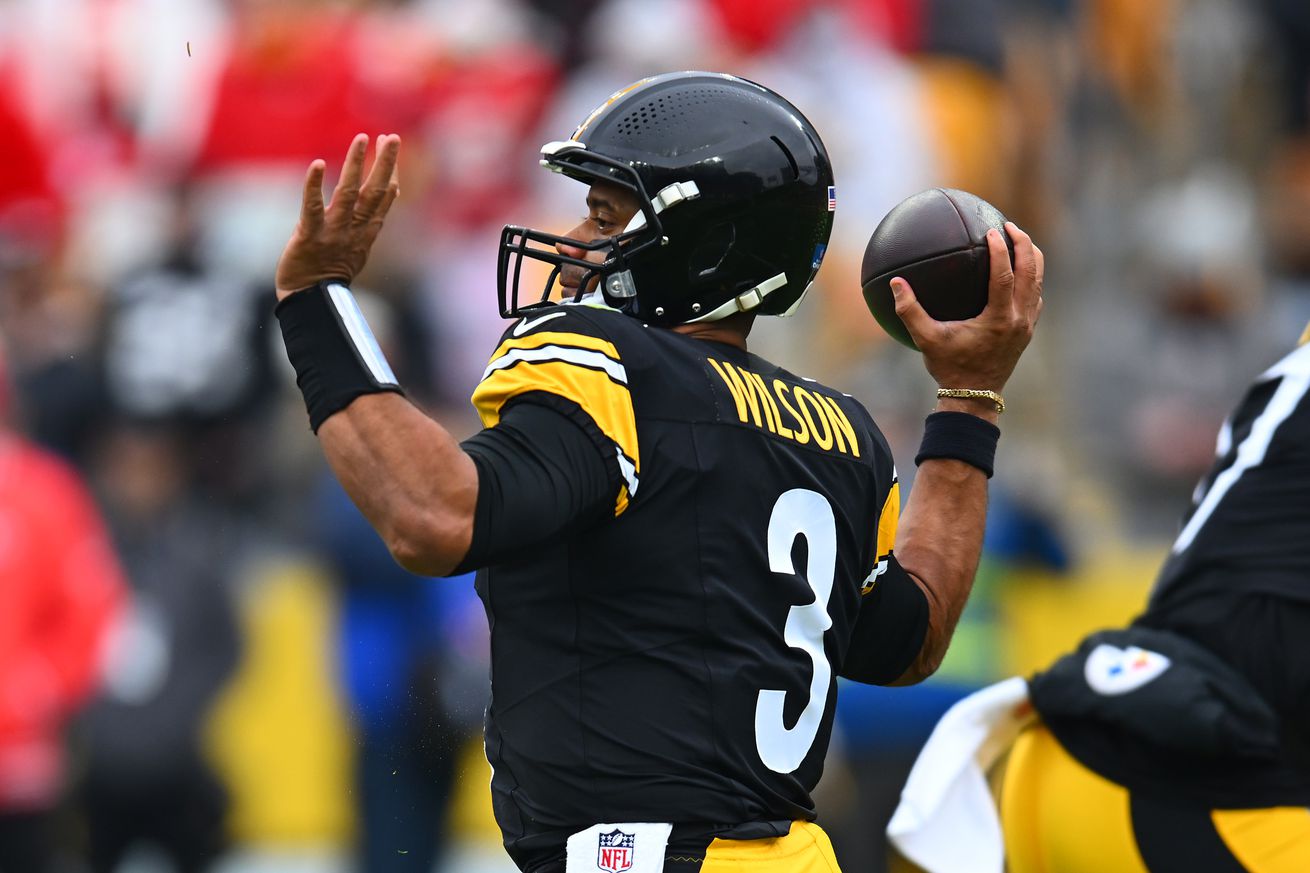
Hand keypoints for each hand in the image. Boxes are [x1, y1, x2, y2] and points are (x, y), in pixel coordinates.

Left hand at [275, 133, 400, 300]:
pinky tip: (316, 165)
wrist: (310, 299)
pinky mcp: (309, 236)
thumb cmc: (332, 270)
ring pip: (348, 194)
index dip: (390, 169)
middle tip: (390, 137)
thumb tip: (394, 190)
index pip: (384, 197)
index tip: (392, 144)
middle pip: (374, 192)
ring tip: (361, 139)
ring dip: (356, 166)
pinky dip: (313, 186)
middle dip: (384, 163)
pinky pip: (312, 208)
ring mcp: (333, 232)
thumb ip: (374, 217)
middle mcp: (354, 229)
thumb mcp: (360, 244)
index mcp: (367, 232)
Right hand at [891, 221, 1042, 394]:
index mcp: (998, 319)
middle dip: (1024, 245)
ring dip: (1031, 259)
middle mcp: (1018, 320)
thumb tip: (895, 283)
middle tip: (1009, 225)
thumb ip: (910, 311)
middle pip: (1031, 272)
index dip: (1001, 250)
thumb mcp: (926, 340)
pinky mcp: (1028, 331)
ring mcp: (1027, 325)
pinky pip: (1035, 297)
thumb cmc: (949, 367)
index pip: (1005, 275)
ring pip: (1038, 283)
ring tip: (1019, 240)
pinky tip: (1018, 271)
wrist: (975, 397)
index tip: (992, 231)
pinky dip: (1030, 279)